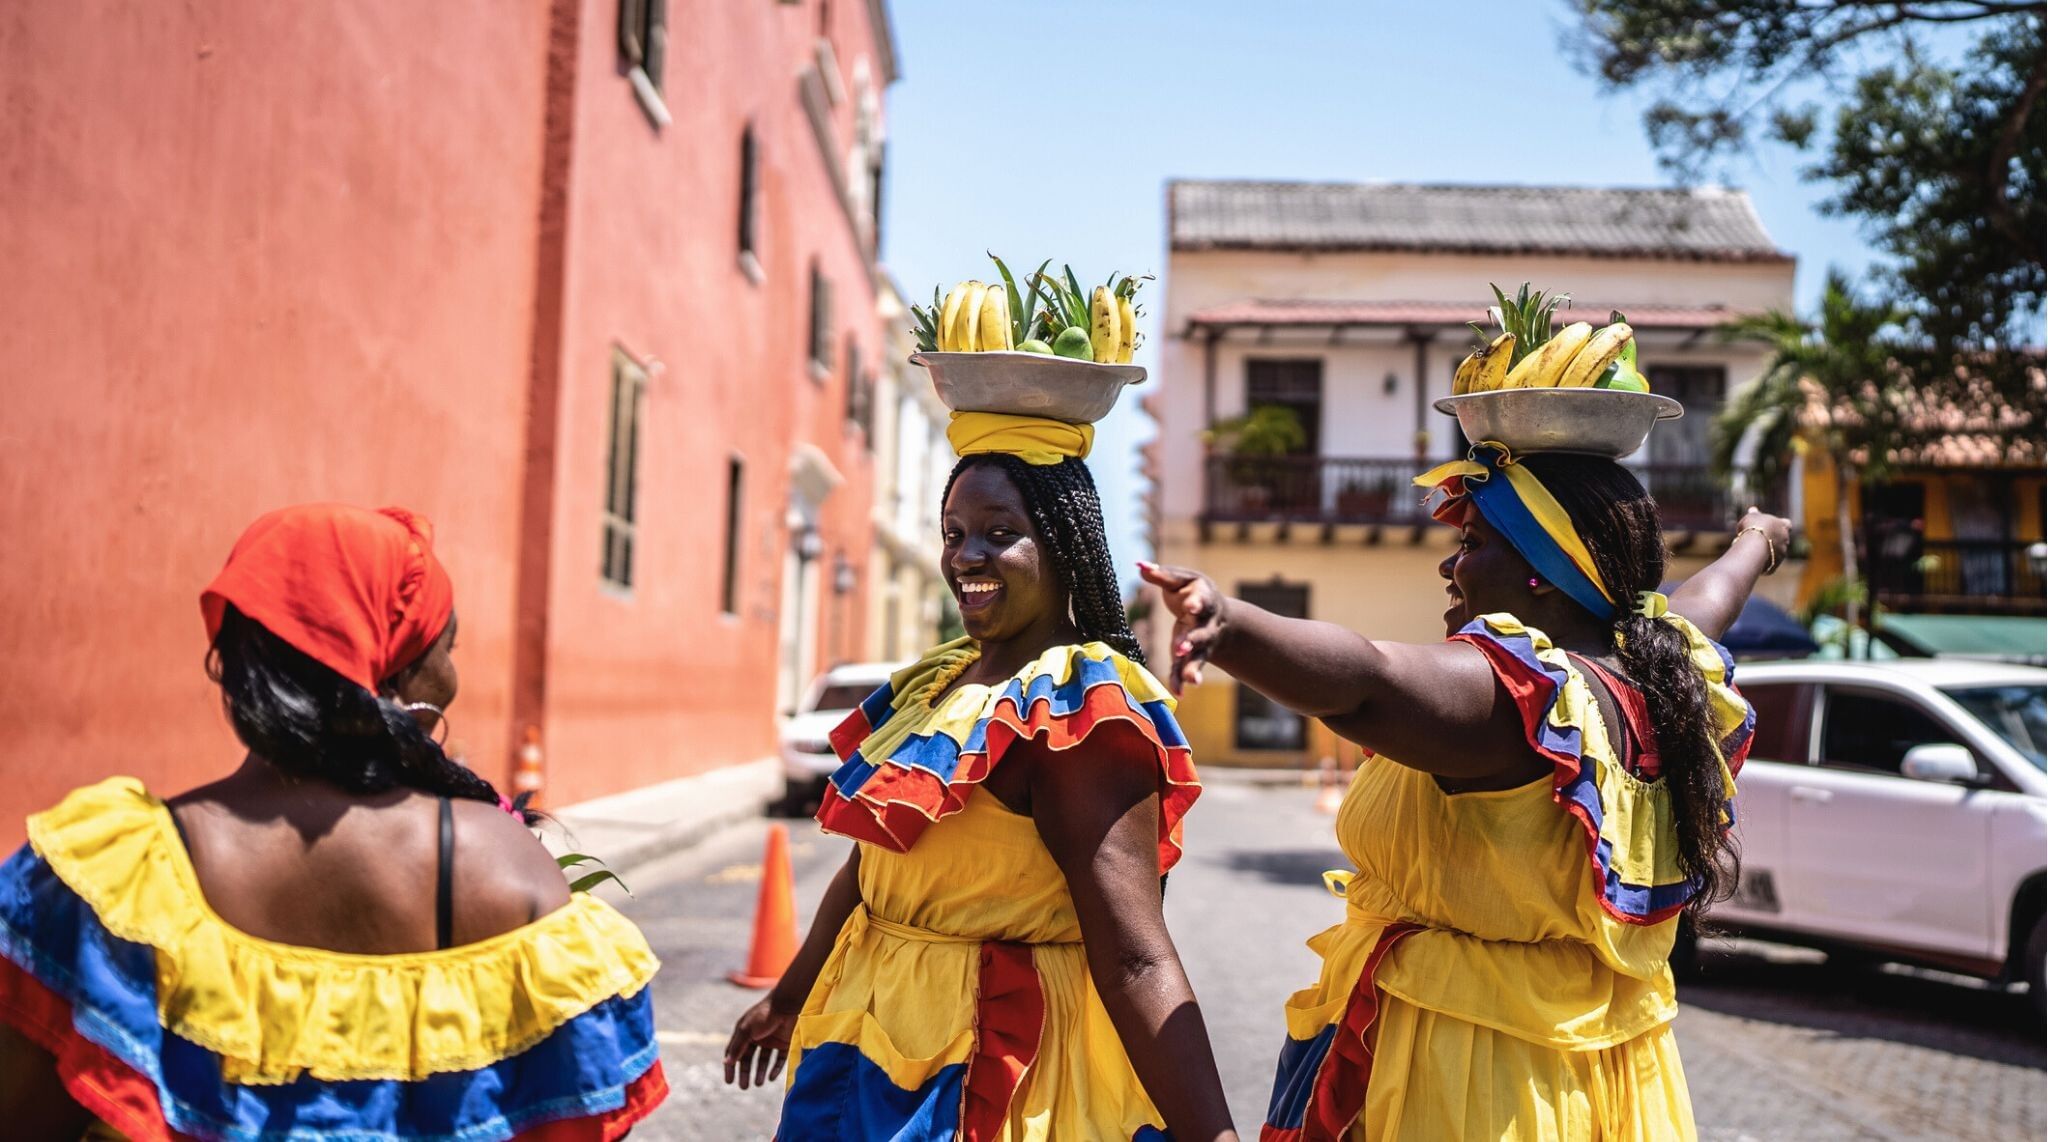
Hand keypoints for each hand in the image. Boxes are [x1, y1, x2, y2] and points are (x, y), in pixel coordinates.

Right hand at [723, 995, 797, 1089]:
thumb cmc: (764, 1014)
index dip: (731, 1067)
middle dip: (745, 1073)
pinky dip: (775, 1069)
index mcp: (744, 1032)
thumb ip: (737, 1046)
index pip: (734, 1052)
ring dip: (760, 1072)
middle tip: (744, 1087)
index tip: (729, 1081)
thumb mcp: (747, 1030)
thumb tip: (727, 1062)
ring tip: (758, 1084)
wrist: (788, 1004)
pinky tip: (771, 1078)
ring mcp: (771, 1040)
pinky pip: (779, 1059)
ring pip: (763, 1060)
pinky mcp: (785, 1042)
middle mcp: (757, 1037)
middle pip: (748, 1058)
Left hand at [1137, 562, 1225, 694]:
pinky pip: (1187, 669)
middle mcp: (1206, 623)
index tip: (1191, 606)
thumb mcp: (1181, 579)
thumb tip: (1139, 565)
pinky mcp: (1192, 656)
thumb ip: (1162, 575)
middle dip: (1193, 640)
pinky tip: (1179, 692)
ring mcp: (1201, 643)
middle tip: (1183, 647)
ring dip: (1193, 667)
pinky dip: (1182, 681)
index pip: (1202, 600)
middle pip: (1202, 633)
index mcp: (1204, 599)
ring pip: (1199, 657)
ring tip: (1191, 680)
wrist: (1217, 614)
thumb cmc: (1192, 591)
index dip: (1197, 603)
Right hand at [1735, 507, 1792, 572]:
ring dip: (1769, 552)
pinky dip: (1764, 562)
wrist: (1754, 545)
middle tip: (1760, 540)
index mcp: (1782, 526)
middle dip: (1773, 540)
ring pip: (1777, 552)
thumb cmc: (1753, 527)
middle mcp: (1785, 539)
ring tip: (1755, 551)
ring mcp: (1782, 553)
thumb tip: (1753, 510)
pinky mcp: (1775, 564)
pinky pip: (1770, 564)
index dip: (1781, 525)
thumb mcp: (1751, 517)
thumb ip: (1754, 515)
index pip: (1787, 524)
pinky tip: (1754, 560)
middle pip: (1782, 539)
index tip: (1773, 526)